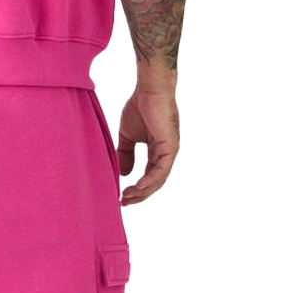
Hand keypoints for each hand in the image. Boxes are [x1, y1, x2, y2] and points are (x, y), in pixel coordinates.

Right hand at [117, 87, 179, 204]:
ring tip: (128, 197)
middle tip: (124, 202)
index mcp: (157, 151)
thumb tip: (123, 173)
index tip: (121, 195)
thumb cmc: (139, 106)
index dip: (136, 187)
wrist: (149, 90)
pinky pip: (161, 169)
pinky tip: (139, 187)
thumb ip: (126, 153)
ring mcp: (170, 152)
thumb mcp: (128, 135)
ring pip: (158, 179)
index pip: (148, 175)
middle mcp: (165, 154)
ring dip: (143, 191)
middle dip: (139, 194)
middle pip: (154, 182)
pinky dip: (150, 180)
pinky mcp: (170, 147)